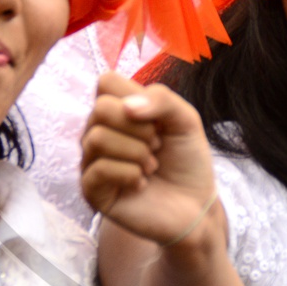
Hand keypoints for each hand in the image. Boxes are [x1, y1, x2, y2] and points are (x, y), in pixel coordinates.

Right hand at [81, 72, 218, 246]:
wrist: (195, 203)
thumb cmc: (186, 159)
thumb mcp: (185, 119)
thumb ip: (162, 99)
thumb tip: (127, 107)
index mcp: (118, 110)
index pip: (105, 82)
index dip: (135, 96)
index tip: (156, 119)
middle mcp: (98, 131)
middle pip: (101, 108)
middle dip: (139, 128)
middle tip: (156, 145)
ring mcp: (92, 161)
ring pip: (97, 138)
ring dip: (136, 153)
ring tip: (151, 166)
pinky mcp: (91, 190)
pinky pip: (99, 170)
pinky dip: (130, 174)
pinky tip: (141, 183)